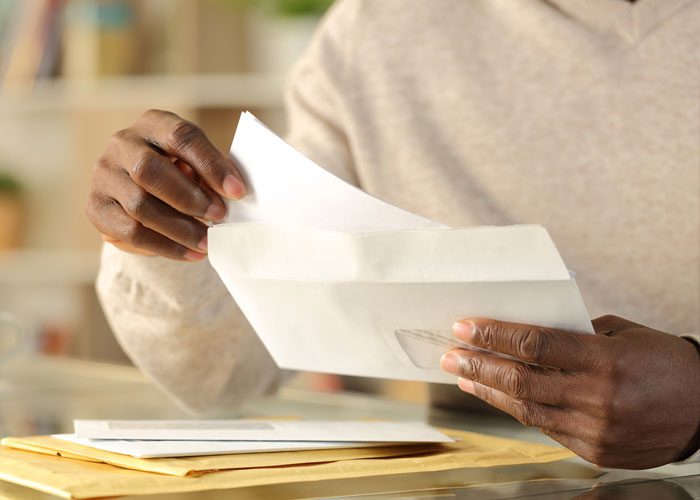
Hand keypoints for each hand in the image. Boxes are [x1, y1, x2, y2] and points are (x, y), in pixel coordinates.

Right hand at [85, 109, 246, 260]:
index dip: (211, 165)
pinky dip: (165, 246)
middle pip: (149, 170)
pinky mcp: (97, 206)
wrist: (144, 193)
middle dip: (190, 198)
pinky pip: (130, 231)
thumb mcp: (199, 163)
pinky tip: (190, 253)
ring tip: (207, 242)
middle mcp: (123, 143)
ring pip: (140, 205)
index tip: (237, 191)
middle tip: (219, 216)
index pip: (182, 137)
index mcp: (154, 123)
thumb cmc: (182, 172)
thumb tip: (234, 192)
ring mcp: (104, 174)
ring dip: (180, 228)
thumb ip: (212, 173)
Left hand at [440, 315, 699, 468]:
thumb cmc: (665, 362)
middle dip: (478, 365)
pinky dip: (519, 410)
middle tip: (450, 355)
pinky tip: (499, 397)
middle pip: (521, 380)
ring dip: (489, 391)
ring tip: (464, 376)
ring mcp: (596, 430)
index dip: (493, 335)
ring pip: (526, 409)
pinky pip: (546, 428)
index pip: (534, 345)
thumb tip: (526, 334)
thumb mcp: (621, 334)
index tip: (464, 327)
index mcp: (605, 360)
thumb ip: (574, 334)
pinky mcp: (596, 452)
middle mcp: (598, 398)